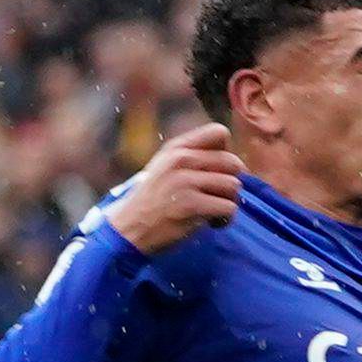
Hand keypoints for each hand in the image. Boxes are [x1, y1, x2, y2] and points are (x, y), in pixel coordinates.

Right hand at [108, 123, 245, 253]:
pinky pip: (229, 208)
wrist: (128, 229)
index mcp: (176, 148)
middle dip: (231, 182)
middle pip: (232, 162)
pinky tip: (212, 223)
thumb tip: (233, 159)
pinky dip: (226, 219)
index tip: (217, 171)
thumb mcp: (164, 166)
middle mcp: (181, 160)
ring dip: (229, 202)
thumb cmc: (152, 200)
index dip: (227, 152)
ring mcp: (185, 182)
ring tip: (213, 212)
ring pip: (234, 186)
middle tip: (218, 197)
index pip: (218, 132)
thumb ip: (192, 156)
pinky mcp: (191, 205)